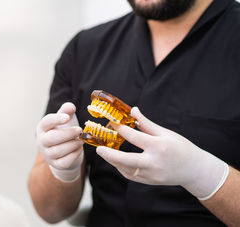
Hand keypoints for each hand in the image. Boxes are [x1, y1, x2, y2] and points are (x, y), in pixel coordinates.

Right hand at [36, 102, 83, 181]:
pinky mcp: (56, 164)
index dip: (56, 119)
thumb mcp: (65, 119)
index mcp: (42, 128)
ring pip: (58, 151)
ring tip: (81, 140)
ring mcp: (47, 154)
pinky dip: (74, 154)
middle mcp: (41, 141)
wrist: (65, 151)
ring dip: (72, 144)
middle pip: (52, 138)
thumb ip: (67, 111)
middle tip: (79, 130)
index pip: (46, 122)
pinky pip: (64, 162)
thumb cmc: (64, 131)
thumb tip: (70, 106)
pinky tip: (79, 148)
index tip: (67, 118)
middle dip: (68, 134)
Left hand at [96, 107, 228, 199]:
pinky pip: (131, 176)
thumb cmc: (181, 148)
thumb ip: (146, 123)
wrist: (195, 170)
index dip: (121, 128)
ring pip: (126, 170)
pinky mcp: (150, 182)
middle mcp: (154, 162)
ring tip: (105, 153)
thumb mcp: (165, 133)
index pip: (134, 137)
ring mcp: (152, 174)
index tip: (112, 123)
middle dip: (110, 155)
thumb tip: (132, 110)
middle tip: (98, 149)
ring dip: (114, 161)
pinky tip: (117, 161)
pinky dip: (122, 168)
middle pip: (126, 160)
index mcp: (158, 146)